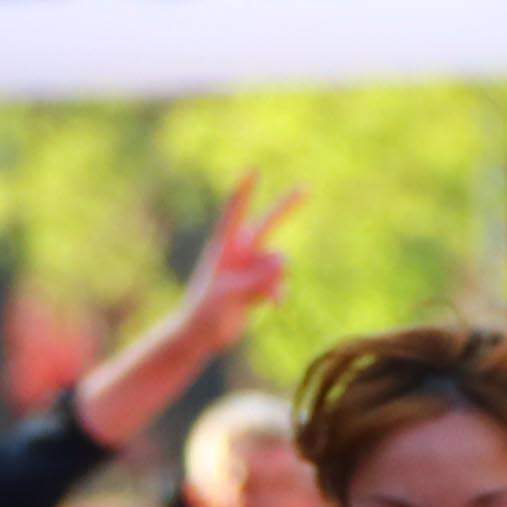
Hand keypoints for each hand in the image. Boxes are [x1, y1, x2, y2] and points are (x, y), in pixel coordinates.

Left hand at [177, 171, 302, 349]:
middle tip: (306, 187)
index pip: (235, 213)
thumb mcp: (229, 295)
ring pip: (278, 262)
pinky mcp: (257, 283)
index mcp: (223, 247)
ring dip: (275, 279)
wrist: (200, 334)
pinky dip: (278, 292)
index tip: (251, 172)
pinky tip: (276, 305)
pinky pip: (278, 281)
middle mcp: (239, 252)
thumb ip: (256, 280)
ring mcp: (249, 267)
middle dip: (287, 207)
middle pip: (267, 223)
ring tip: (258, 297)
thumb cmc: (205, 313)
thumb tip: (283, 264)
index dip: (244, 192)